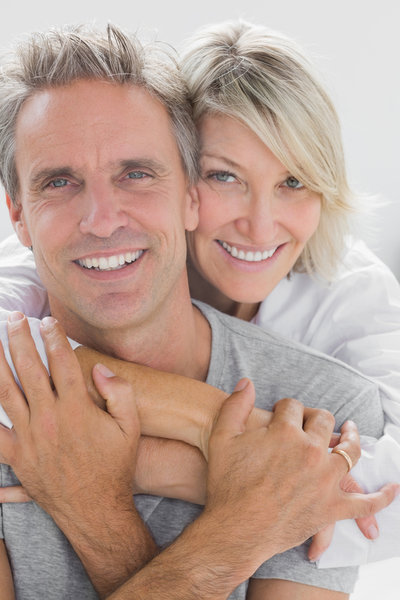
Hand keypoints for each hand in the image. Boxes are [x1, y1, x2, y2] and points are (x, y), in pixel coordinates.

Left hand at [0, 312, 138, 523]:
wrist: (95, 509)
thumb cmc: (115, 466)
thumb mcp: (130, 427)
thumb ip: (119, 393)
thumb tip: (99, 369)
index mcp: (77, 410)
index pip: (62, 363)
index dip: (55, 338)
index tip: (48, 321)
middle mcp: (49, 420)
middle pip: (29, 370)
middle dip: (20, 339)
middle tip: (15, 318)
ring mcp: (29, 438)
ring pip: (6, 393)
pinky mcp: (17, 457)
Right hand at [201, 378, 399, 579]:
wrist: (234, 528)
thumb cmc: (227, 484)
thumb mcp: (223, 436)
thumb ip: (235, 405)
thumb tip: (247, 382)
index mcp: (285, 431)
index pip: (292, 406)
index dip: (286, 408)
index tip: (281, 413)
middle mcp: (310, 450)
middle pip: (323, 421)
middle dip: (316, 417)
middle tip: (311, 421)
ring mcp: (325, 479)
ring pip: (349, 451)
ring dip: (352, 440)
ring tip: (351, 434)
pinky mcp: (331, 507)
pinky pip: (364, 502)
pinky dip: (381, 497)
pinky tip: (393, 488)